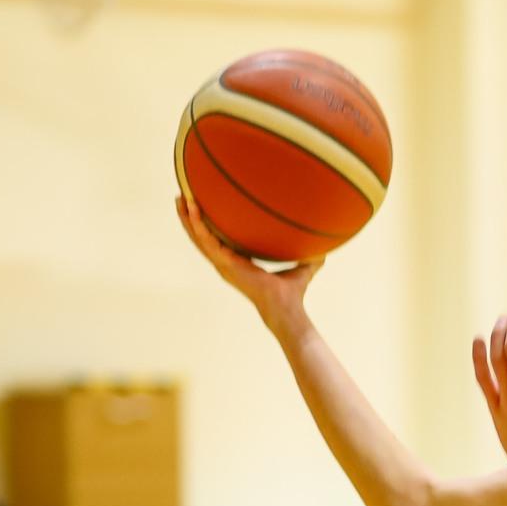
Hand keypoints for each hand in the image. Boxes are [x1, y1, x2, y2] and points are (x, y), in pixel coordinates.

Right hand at [176, 196, 319, 331]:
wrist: (287, 308)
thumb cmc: (292, 293)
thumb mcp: (302, 268)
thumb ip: (310, 257)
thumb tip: (326, 247)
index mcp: (239, 262)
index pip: (219, 240)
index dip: (209, 226)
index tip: (203, 208)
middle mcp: (227, 263)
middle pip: (202, 237)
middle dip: (190, 218)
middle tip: (182, 197)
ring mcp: (224, 264)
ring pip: (199, 237)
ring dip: (188, 218)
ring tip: (180, 198)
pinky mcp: (226, 264)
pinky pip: (207, 242)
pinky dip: (199, 226)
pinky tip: (193, 210)